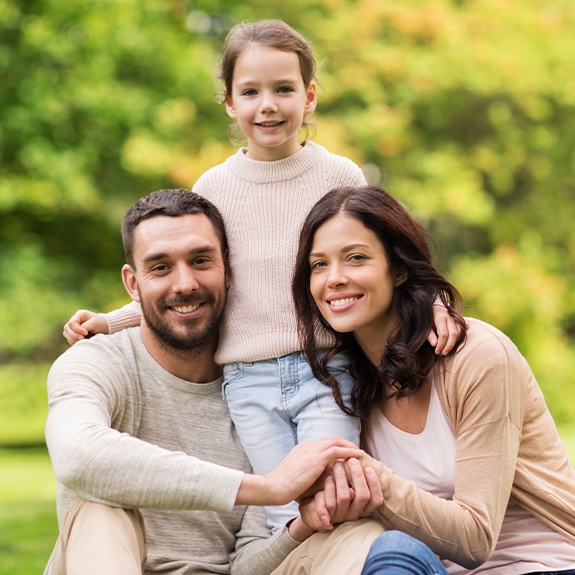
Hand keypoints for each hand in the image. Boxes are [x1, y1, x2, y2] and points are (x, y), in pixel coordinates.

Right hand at [63, 310, 107, 344]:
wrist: (106, 329)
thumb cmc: (101, 323)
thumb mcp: (95, 323)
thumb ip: (85, 327)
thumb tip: (76, 334)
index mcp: (79, 315)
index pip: (71, 323)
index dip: (77, 329)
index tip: (86, 333)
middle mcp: (75, 321)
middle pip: (66, 329)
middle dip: (74, 335)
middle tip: (83, 338)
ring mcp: (73, 328)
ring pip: (66, 334)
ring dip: (73, 339)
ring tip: (84, 340)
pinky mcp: (74, 334)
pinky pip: (70, 339)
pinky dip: (74, 342)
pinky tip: (83, 342)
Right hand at [235, 437, 363, 506]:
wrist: (274, 487)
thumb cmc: (283, 487)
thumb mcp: (297, 475)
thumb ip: (308, 472)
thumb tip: (320, 478)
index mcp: (302, 449)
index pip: (323, 442)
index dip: (336, 446)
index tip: (345, 452)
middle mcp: (308, 446)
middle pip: (331, 439)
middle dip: (345, 444)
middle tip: (356, 450)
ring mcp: (311, 450)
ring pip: (336, 442)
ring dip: (350, 446)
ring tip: (360, 453)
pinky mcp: (316, 458)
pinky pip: (337, 451)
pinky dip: (349, 452)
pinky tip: (358, 456)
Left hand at [299, 458, 382, 530]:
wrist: (317, 508)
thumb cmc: (337, 492)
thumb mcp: (350, 488)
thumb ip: (358, 479)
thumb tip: (364, 457)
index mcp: (363, 508)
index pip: (376, 500)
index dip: (374, 484)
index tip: (368, 468)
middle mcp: (354, 513)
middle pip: (363, 496)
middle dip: (358, 476)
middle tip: (352, 460)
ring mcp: (341, 515)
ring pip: (344, 497)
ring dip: (341, 477)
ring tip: (337, 463)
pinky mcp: (328, 516)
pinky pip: (330, 503)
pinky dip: (330, 488)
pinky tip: (328, 477)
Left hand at [428, 304, 459, 355]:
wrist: (432, 305)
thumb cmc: (427, 318)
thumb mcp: (425, 326)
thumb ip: (429, 335)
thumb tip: (435, 345)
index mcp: (440, 317)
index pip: (443, 334)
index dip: (441, 345)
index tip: (437, 352)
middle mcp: (450, 316)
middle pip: (453, 334)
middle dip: (449, 346)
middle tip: (444, 353)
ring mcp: (456, 317)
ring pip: (460, 332)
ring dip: (455, 343)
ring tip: (447, 350)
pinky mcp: (459, 319)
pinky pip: (463, 328)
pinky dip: (461, 335)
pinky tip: (457, 341)